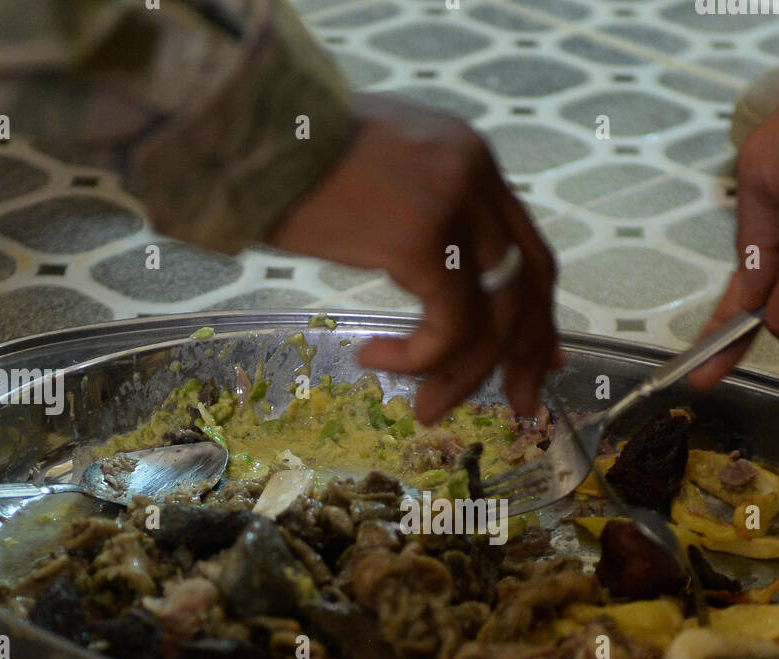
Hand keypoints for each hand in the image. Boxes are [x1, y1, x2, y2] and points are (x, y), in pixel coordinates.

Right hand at [264, 92, 560, 424]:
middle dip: (526, 354)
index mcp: (468, 157)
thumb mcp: (375, 173)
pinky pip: (449, 326)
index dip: (538, 313)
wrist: (238, 129)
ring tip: (427, 409)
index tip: (540, 361)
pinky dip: (419, 359)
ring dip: (462, 375)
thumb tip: (431, 273)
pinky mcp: (424, 239)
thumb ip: (419, 213)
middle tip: (522, 404)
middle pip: (529, 283)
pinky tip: (375, 358)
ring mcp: (454, 204)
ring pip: (493, 317)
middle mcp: (474, 174)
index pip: (526, 247)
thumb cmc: (283, 157)